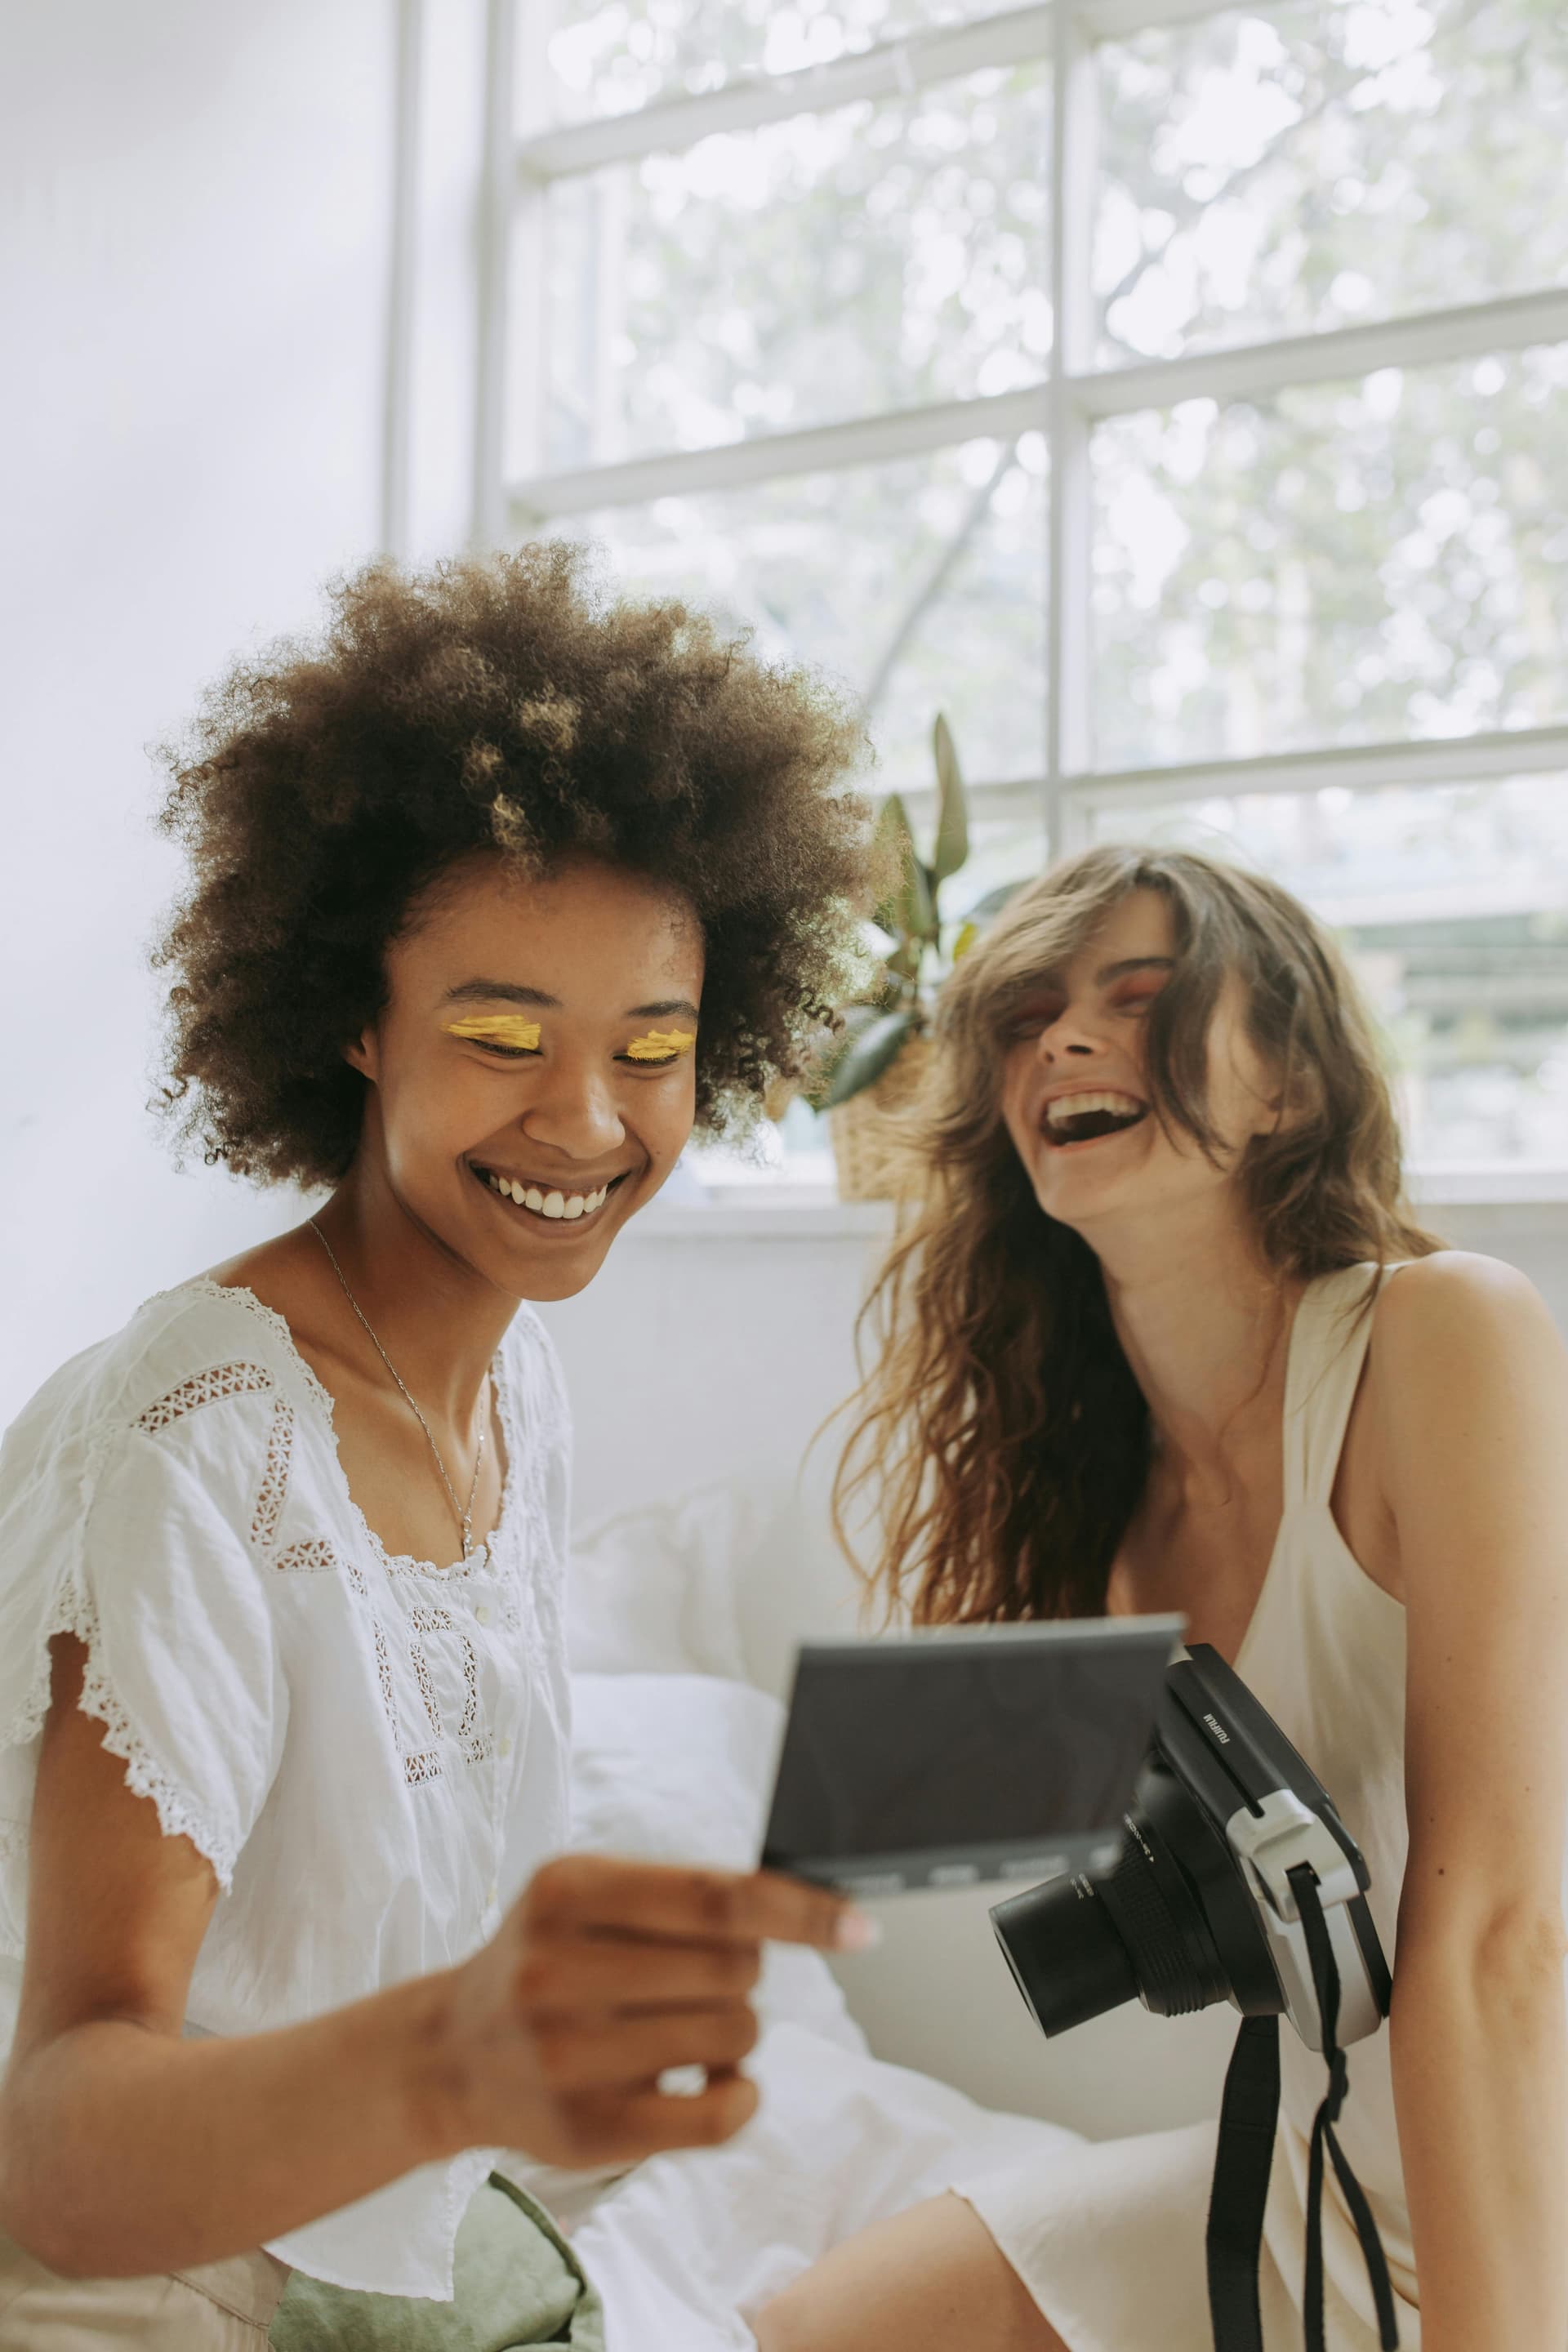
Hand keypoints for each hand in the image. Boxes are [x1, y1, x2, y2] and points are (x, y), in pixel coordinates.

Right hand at [429, 1854, 865, 2166]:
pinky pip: (718, 2115)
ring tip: (684, 2029)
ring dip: (736, 2031)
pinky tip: (713, 2082)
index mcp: (567, 1890)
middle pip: (736, 1968)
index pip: (716, 1897)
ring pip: (734, 2034)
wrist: (451, 2052)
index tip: (859, 1926)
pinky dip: (740, 2095)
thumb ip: (680, 1892)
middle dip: (743, 1972)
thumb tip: (806, 1912)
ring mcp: (570, 2056)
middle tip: (696, 1980)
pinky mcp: (586, 2130)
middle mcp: (559, 1970)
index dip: (800, 1910)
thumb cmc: (545, 1961)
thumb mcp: (585, 1895)